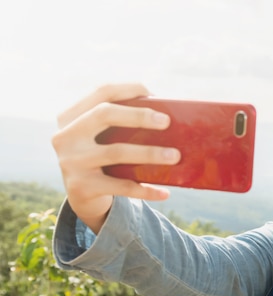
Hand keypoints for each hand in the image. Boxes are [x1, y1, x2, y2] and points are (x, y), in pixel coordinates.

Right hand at [51, 84, 180, 232]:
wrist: (82, 197)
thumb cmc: (102, 158)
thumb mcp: (101, 136)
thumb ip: (119, 122)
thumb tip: (166, 112)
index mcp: (70, 117)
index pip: (100, 92)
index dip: (128, 89)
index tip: (153, 94)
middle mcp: (65, 136)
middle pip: (104, 114)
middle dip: (138, 116)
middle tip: (166, 122)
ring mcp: (71, 162)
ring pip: (116, 152)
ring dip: (150, 153)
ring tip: (175, 156)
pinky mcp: (81, 187)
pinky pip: (122, 186)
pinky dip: (146, 189)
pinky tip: (165, 193)